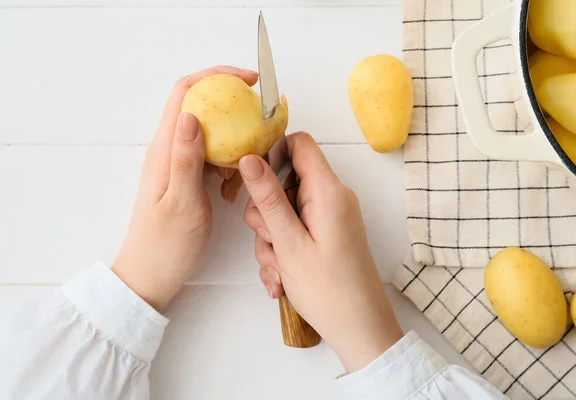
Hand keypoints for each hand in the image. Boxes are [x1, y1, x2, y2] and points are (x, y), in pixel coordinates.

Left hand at [112, 66, 257, 311]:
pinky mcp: (186, 179)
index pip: (185, 93)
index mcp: (164, 149)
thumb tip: (193, 114)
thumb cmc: (165, 245)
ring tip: (250, 161)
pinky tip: (234, 186)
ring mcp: (178, 164)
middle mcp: (169, 150)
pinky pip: (212, 158)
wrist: (150, 276)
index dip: (215, 77)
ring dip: (234, 140)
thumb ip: (186, 159)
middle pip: (201, 107)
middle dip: (232, 106)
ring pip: (210, 134)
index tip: (248, 80)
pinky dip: (229, 163)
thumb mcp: (181, 202)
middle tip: (261, 118)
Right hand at [240, 133, 402, 372]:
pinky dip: (283, 251)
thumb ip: (268, 198)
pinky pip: (294, 231)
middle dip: (265, 213)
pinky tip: (281, 279)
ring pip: (284, 211)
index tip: (252, 183)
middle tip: (270, 242)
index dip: (271, 154)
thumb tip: (249, 158)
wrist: (360, 330)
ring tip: (278, 270)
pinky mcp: (327, 235)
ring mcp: (330, 218)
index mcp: (328, 191)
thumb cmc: (328, 290)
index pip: (299, 144)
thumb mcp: (289, 242)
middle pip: (284, 182)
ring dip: (271, 240)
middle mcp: (332, 198)